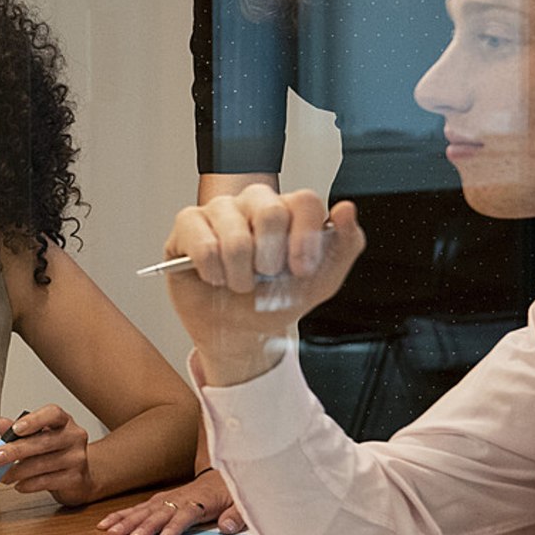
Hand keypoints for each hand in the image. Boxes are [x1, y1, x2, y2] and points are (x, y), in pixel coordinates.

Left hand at [0, 406, 94, 505]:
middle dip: (16, 450)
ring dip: (19, 471)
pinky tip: (19, 485)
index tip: (15, 429)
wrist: (78, 477)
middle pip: (44, 441)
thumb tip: (1, 423)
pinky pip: (48, 481)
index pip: (53, 413)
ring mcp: (77, 457)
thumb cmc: (55, 452)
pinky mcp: (76, 478)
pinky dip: (30, 484)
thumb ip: (18, 431)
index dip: (34, 420)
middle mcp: (74, 436)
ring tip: (4, 476)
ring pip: (44, 464)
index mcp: (64, 421)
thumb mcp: (37, 437)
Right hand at [96, 469, 242, 534]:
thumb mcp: (242, 501)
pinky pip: (139, 507)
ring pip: (145, 508)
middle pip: (160, 511)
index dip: (176, 525)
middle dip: (144, 525)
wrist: (224, 469)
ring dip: (127, 520)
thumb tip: (227, 528)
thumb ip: (236, 515)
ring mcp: (168, 497)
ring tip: (110, 532)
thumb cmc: (232, 490)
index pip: (187, 512)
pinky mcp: (160, 499)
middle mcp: (181, 497)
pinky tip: (107, 523)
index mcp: (202, 499)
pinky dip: (122, 514)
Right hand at [164, 187, 363, 385]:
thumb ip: (344, 245)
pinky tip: (215, 277)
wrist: (238, 332)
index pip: (304, 201)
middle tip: (266, 277)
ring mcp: (220, 210)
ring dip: (241, 274)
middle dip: (272, 260)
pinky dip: (213, 271)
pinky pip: (203, 244)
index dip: (305, 237)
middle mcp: (254, 203)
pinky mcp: (188, 224)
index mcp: (288, 210)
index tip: (301, 269)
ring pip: (235, 234)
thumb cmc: (273, 302)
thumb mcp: (319, 282)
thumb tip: (346, 210)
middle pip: (271, 211)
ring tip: (239, 283)